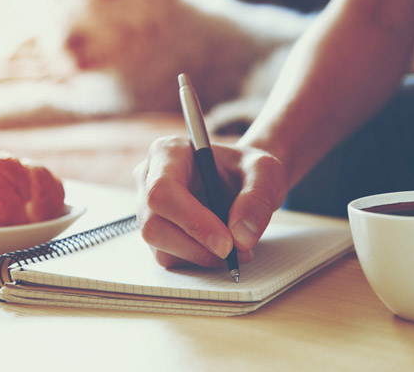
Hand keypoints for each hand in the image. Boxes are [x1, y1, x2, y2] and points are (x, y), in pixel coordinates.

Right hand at [134, 136, 287, 268]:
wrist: (243, 180)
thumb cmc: (248, 169)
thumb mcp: (265, 172)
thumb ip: (258, 198)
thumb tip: (241, 237)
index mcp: (168, 152)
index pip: (162, 190)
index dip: (192, 221)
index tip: (226, 243)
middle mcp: (149, 179)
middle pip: (153, 224)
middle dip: (196, 246)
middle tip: (235, 253)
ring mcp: (148, 208)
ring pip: (160, 246)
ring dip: (201, 257)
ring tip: (238, 250)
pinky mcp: (157, 232)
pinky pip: (169, 257)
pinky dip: (199, 261)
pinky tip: (222, 251)